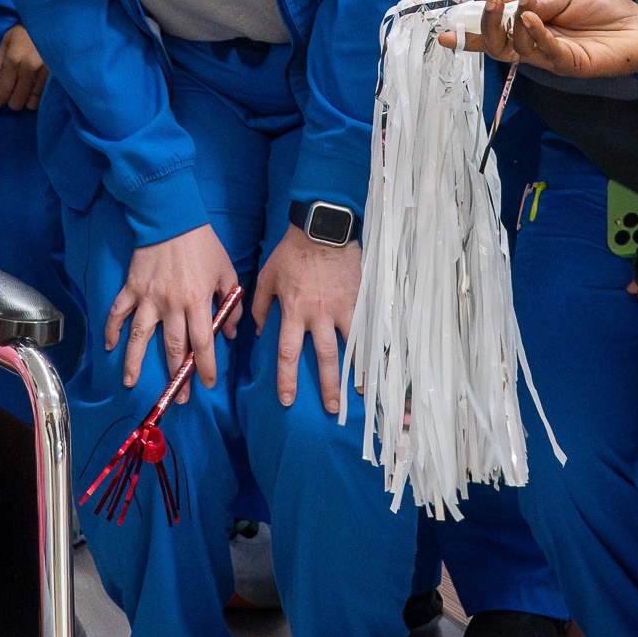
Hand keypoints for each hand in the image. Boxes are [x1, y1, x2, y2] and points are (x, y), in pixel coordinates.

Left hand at [0, 24, 47, 114]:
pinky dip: (39, 96)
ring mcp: (48, 74)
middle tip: (12, 90)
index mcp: (14, 59)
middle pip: (16, 102)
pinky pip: (45, 98)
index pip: (1, 91)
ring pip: (32, 103)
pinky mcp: (61, 77)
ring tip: (27, 87)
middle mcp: (31, 69)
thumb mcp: (6, 43)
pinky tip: (38, 86)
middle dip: (11, 99)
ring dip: (26, 99)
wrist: (54, 21)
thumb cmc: (26, 30)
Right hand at [112, 225, 236, 393]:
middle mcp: (171, 305)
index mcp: (197, 301)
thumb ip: (230, 303)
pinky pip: (118, 313)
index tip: (208, 382)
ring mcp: (148, 298)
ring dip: (135, 363)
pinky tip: (109, 347)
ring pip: (139, 337)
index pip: (203, 343)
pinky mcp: (131, 288)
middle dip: (177, 376)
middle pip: (173, 348)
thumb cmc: (203, 244)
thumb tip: (229, 331)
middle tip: (179, 397)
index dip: (206, 366)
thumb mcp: (226, 272)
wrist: (171, 218)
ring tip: (131, 383)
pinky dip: (112, 330)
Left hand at [252, 223, 361, 412]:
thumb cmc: (292, 252)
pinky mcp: (360, 299)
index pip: (288, 352)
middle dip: (328, 385)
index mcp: (293, 310)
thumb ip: (260, 306)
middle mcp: (318, 314)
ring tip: (362, 393)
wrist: (323, 228)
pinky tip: (380, 363)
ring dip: (356, 372)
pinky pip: (368, 327)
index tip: (288, 400)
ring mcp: (343, 307)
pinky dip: (374, 346)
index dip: (287, 378)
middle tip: (331, 408)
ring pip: (351, 345)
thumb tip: (257, 331)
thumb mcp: (267, 276)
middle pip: (324, 357)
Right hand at [461, 0, 637, 92]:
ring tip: (511, 5)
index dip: (473, 32)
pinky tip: (530, 18)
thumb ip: (538, 2)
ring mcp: (553, 58)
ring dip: (509, 27)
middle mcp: (538, 46)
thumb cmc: (606, 10)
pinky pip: (544, 52)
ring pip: (517, 51)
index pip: (498, 34)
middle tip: (488, 5)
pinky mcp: (570, 65)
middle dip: (486, 28)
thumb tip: (507, 0)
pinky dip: (533, 34)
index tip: (447, 28)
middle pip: (499, 47)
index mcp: (534, 29)